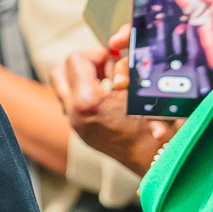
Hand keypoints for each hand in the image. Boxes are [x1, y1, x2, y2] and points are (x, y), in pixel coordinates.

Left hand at [50, 35, 178, 176]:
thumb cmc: (152, 126)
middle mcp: (74, 114)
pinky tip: (105, 96)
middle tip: (103, 67)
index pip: (75, 59)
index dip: (95, 54)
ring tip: (105, 81)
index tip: (111, 59)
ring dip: (81, 78)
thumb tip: (113, 52)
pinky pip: (71, 103)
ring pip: (62, 88)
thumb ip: (122, 67)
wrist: (152, 159)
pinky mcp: (79, 131)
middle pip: (59, 72)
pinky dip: (83, 93)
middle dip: (81, 64)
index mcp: (88, 101)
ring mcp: (74, 124)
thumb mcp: (139, 88)